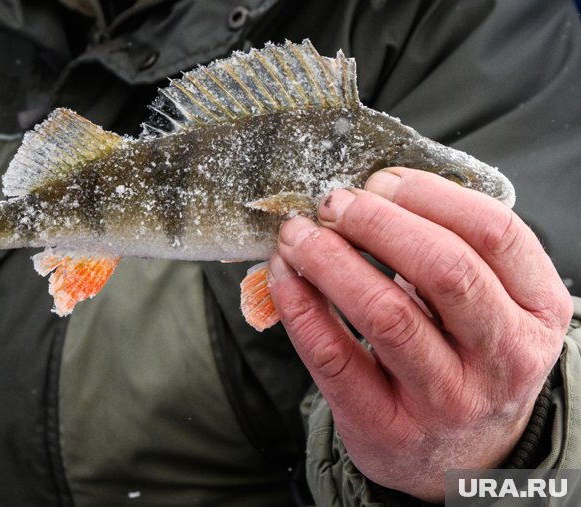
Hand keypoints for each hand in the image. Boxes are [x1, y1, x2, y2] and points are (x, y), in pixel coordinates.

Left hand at [268, 167, 572, 501]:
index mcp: (537, 312)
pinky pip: (334, 355)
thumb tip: (371, 194)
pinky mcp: (386, 425)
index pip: (495, 233)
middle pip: (444, 269)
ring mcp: (446, 399)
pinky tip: (285, 276)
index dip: (430, 195)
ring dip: (330, 259)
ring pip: (385, 312)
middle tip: (334, 203)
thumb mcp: (491, 309)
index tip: (382, 181)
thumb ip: (452, 254)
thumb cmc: (467, 361)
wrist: (460, 458)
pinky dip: (300, 305)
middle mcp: (502, 358)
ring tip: (299, 235)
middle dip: (377, 222)